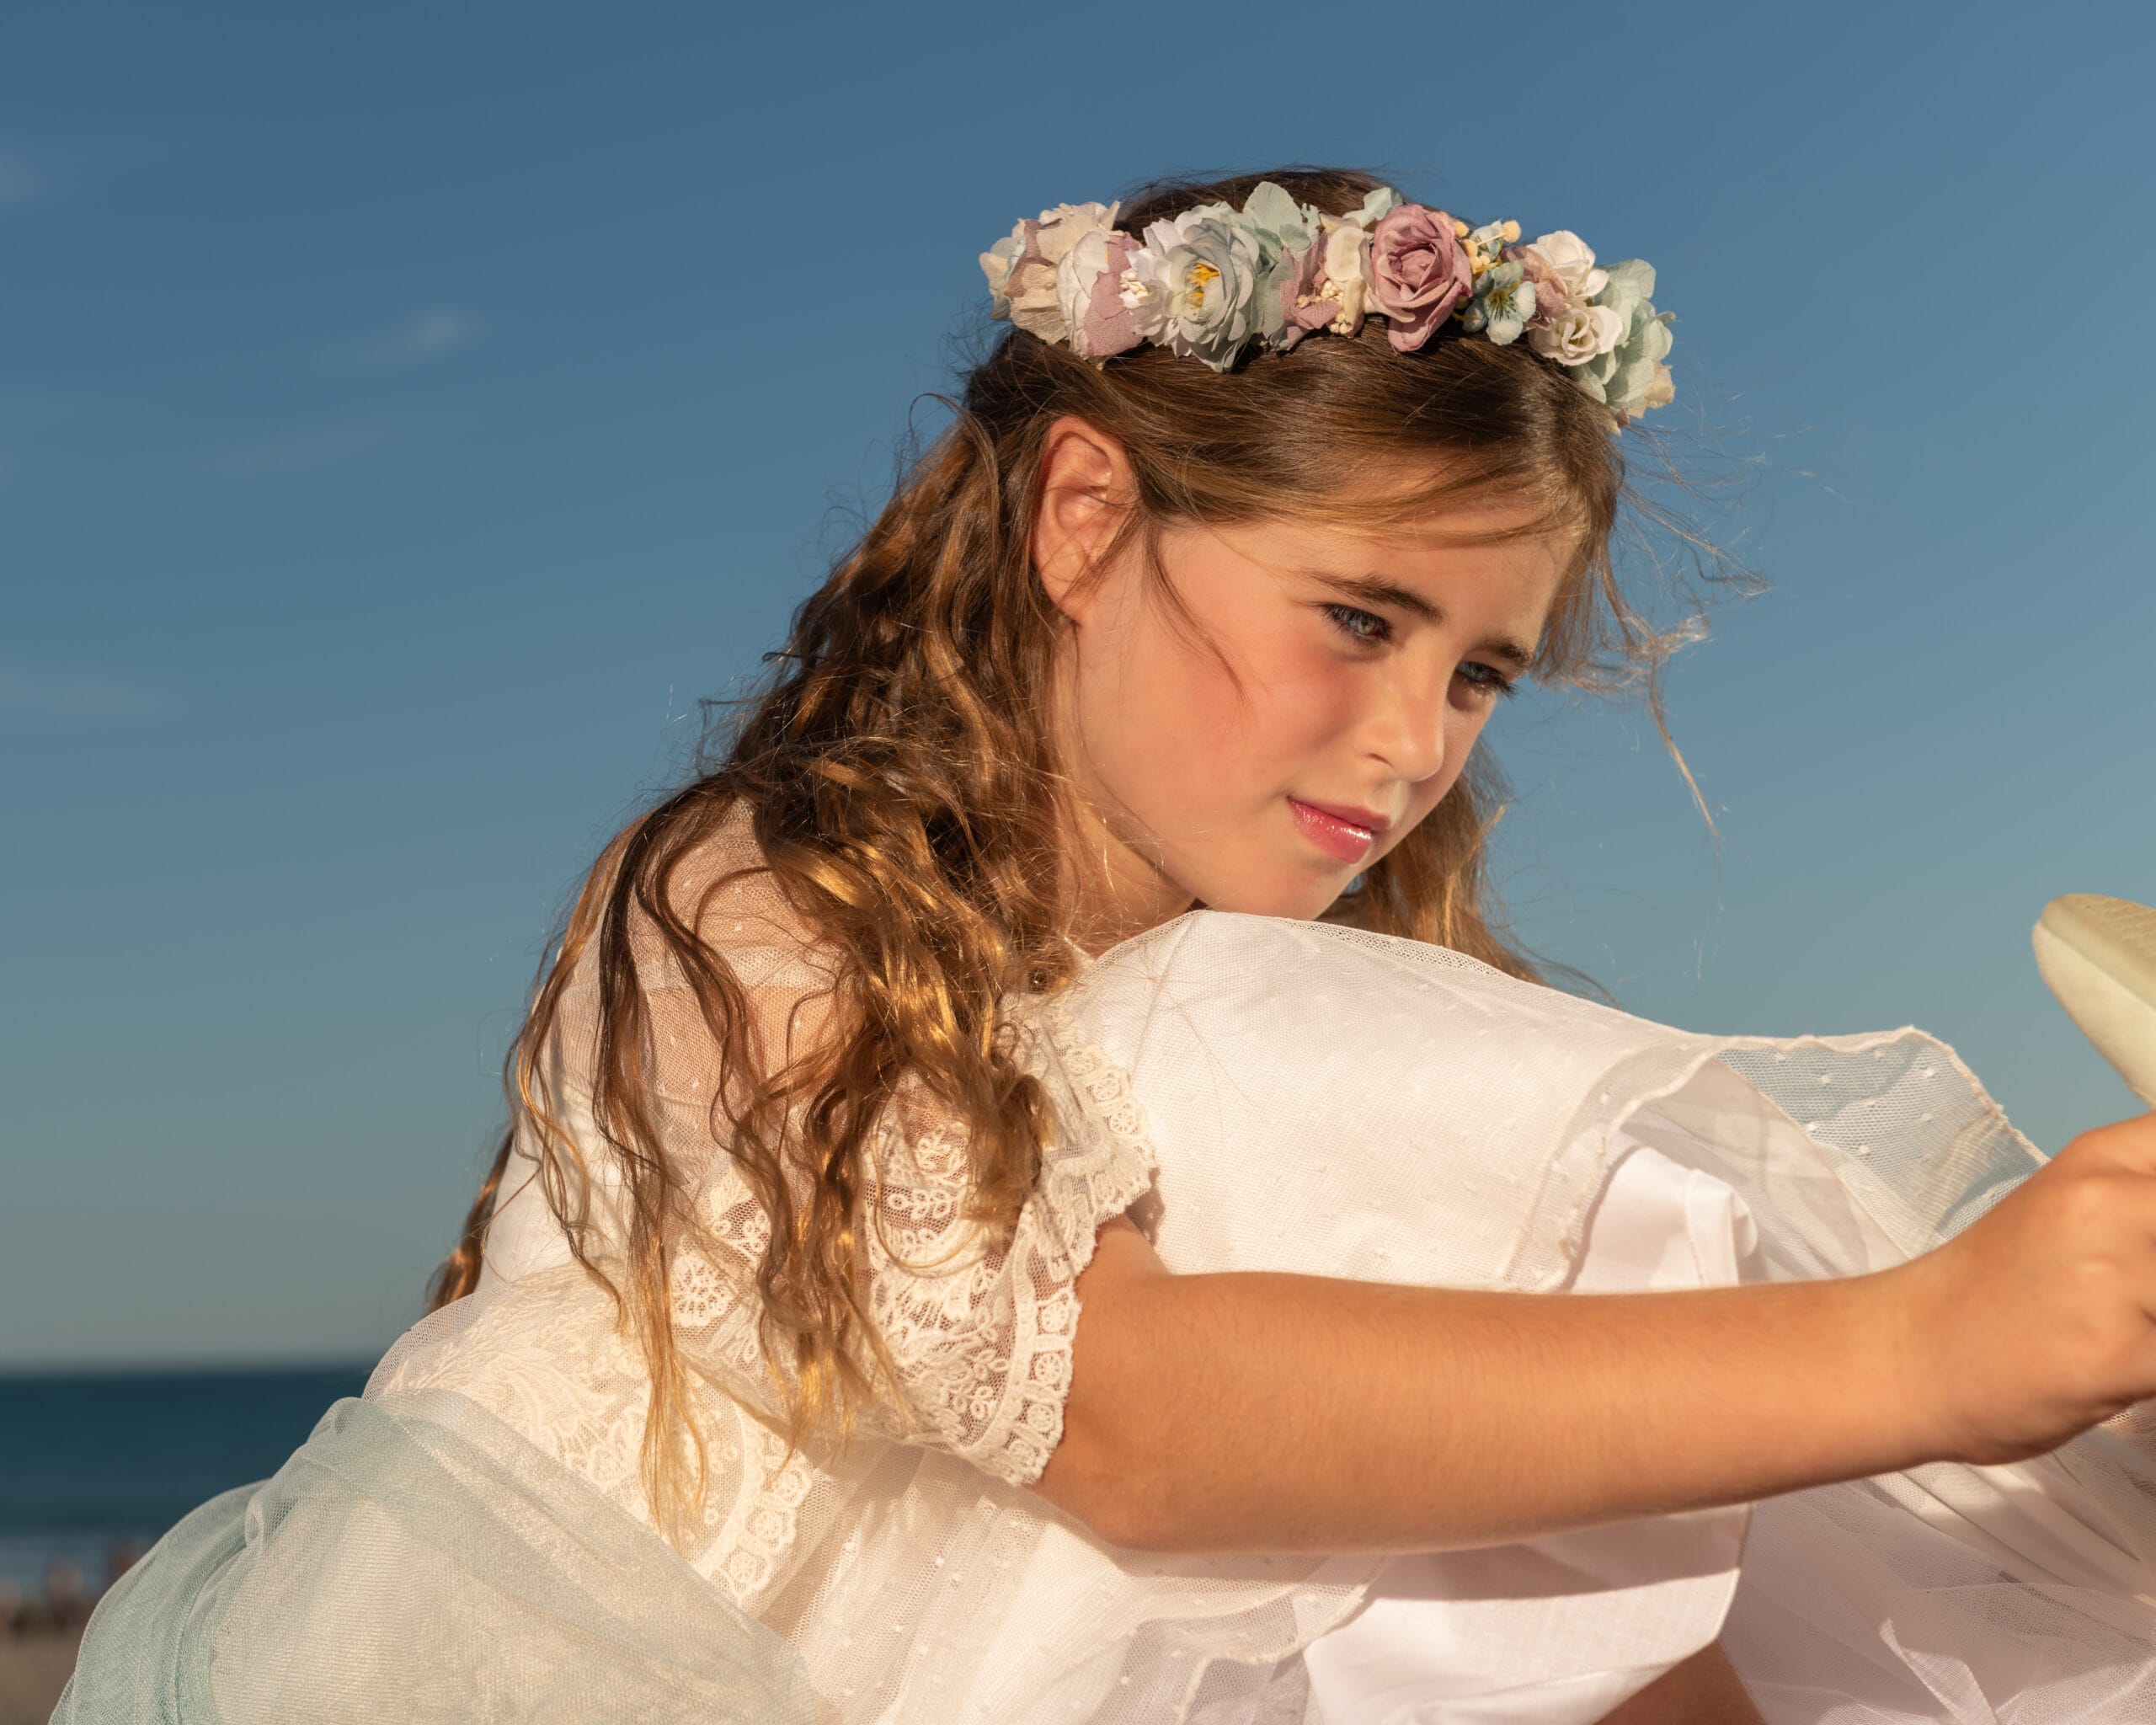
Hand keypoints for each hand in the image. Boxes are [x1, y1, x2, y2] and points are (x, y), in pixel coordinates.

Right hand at [1883, 1111, 2155, 1464]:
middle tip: (2146, 1295)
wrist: (1909, 1354)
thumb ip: (2146, 1203)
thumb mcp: (2077, 1213)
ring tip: (2140, 1329)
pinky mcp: (2118, 1352)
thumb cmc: (2000, 1295)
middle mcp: (2110, 1203)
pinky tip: (2133, 1368)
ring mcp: (2112, 1275)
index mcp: (2104, 1159)